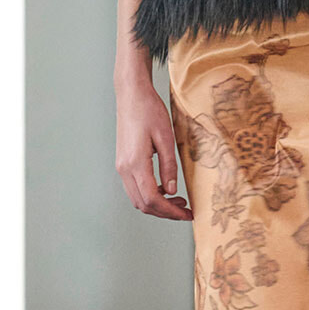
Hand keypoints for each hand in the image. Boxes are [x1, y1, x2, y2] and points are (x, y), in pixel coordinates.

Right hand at [115, 81, 193, 219]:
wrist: (132, 95)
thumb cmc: (149, 111)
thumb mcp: (166, 138)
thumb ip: (169, 167)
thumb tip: (173, 191)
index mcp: (135, 163)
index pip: (152, 199)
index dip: (171, 212)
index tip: (187, 214)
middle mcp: (124, 169)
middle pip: (143, 204)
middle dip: (165, 212)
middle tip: (186, 210)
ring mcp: (121, 167)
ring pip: (137, 198)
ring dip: (157, 205)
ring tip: (178, 201)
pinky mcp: (122, 163)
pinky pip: (135, 188)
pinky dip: (150, 195)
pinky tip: (165, 189)